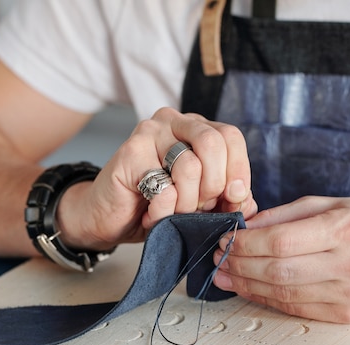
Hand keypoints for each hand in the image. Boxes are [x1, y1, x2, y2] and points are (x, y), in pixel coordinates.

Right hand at [57, 107, 257, 249]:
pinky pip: (165, 186)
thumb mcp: (202, 204)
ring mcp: (150, 131)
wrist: (107, 218)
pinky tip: (152, 212)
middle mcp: (174, 121)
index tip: (231, 198)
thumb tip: (242, 195)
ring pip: (191, 166)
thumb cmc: (156, 207)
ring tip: (172, 212)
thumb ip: (228, 198)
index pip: (231, 137)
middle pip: (215, 144)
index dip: (238, 171)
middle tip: (198, 207)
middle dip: (214, 187)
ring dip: (187, 203)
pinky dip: (165, 210)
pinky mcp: (130, 151)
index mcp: (196, 128)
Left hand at [212, 196, 349, 322]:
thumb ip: (284, 215)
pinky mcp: (347, 315)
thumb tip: (244, 229)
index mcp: (349, 229)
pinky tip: (249, 288)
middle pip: (279, 271)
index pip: (282, 242)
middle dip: (240, 266)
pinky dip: (267, 299)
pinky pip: (296, 308)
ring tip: (225, 275)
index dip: (246, 244)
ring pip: (284, 294)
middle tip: (218, 259)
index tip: (224, 239)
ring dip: (247, 285)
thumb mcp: (329, 203)